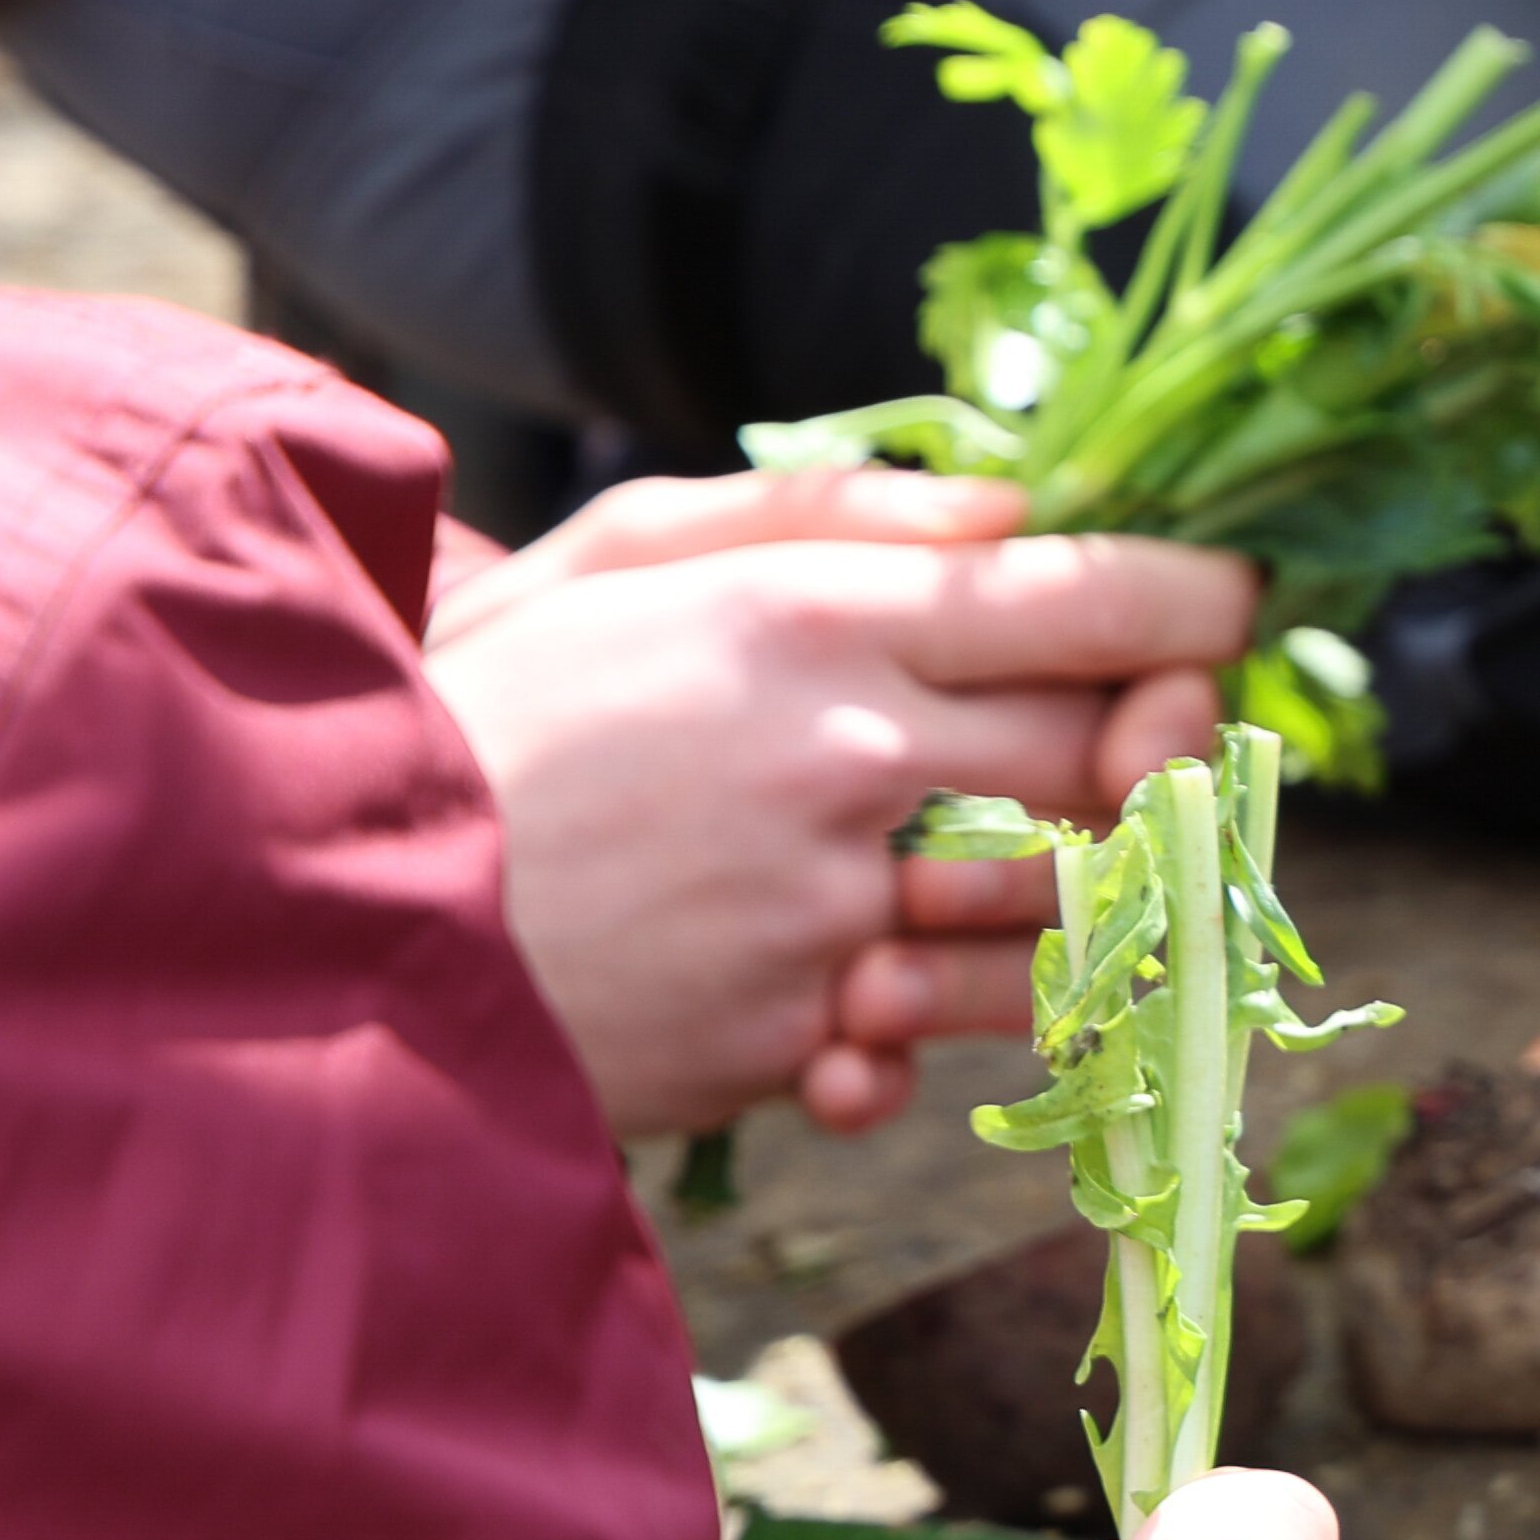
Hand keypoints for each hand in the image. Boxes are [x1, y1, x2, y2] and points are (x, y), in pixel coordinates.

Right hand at [420, 469, 1253, 1140]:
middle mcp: (846, 763)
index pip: (1089, 600)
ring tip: (1018, 857)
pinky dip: (946, 1009)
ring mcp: (827, 913)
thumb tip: (1009, 504)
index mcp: (812, 622)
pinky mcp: (792, 1036)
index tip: (1227, 608)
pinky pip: (950, 1028)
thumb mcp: (621, 557)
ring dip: (1081, 885)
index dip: (1194, 605)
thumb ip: (823, 510)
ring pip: (1070, 905)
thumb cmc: (478, 707)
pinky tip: (884, 980)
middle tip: (1146, 735)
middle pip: (1113, 754)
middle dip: (1160, 744)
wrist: (313, 904)